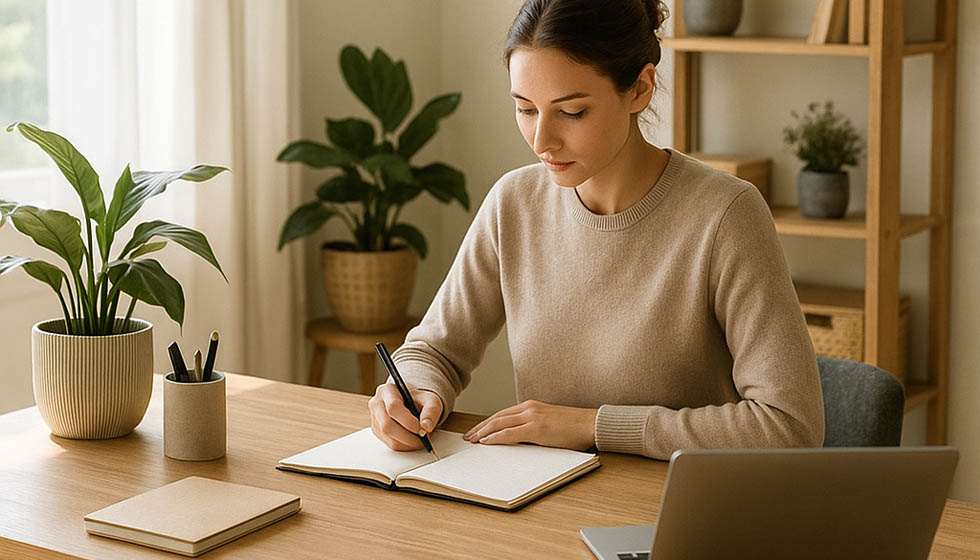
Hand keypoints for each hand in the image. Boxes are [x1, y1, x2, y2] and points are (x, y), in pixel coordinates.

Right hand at [369, 383, 443, 451]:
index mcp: (387, 391)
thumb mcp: (431, 400)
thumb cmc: (419, 400)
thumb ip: (431, 411)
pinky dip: (404, 445)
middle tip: (423, 437)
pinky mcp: (377, 432)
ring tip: (420, 439)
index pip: (393, 407)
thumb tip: (426, 427)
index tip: (421, 429)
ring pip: (388, 437)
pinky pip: (390, 444)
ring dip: (407, 442)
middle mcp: (377, 404)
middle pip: (387, 425)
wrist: (412, 403)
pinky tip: (413, 440)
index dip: (407, 421)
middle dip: (408, 436)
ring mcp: (375, 419)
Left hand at [463, 400, 596, 450]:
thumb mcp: (548, 423)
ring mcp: (532, 417)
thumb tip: (520, 438)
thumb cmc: (573, 426)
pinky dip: (496, 437)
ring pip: (499, 423)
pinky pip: (510, 433)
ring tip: (473, 441)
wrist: (590, 424)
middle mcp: (529, 408)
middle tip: (468, 437)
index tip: (477, 431)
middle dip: (480, 428)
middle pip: (497, 417)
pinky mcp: (536, 428)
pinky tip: (486, 442)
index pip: (503, 414)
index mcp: (531, 406)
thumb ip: (533, 427)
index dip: (487, 423)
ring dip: (483, 432)